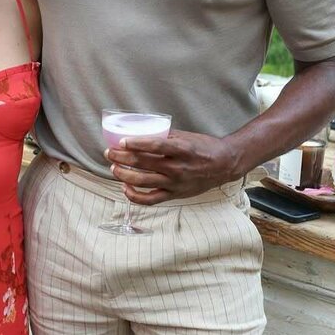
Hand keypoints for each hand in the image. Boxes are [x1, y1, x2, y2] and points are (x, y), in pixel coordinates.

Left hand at [105, 129, 239, 204]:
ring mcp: (175, 183)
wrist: (224, 165)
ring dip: (123, 175)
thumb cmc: (204, 147)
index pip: (155, 146)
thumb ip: (165, 137)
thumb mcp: (186, 137)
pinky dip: (135, 196)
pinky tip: (125, 188)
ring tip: (113, 168)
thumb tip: (141, 134)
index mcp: (182, 150)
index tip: (121, 141)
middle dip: (122, 158)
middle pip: (143, 163)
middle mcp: (178, 168)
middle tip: (109, 152)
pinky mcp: (174, 195)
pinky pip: (150, 199)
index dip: (136, 144)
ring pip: (142, 182)